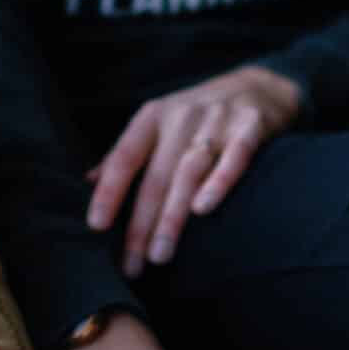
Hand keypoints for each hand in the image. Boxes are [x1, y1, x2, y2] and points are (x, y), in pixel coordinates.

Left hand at [86, 64, 301, 277]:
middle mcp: (180, 118)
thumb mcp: (158, 122)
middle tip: (133, 263)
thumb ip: (127, 151)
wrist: (258, 86)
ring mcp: (216, 122)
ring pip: (188, 174)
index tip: (96, 226)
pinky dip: (218, 182)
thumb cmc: (198, 114)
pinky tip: (203, 209)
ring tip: (160, 253)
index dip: (109, 192)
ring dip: (172, 216)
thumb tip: (90, 180)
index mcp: (152, 117)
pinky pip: (234, 158)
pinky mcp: (250, 128)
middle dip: (141, 224)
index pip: (124, 157)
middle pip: (155, 177)